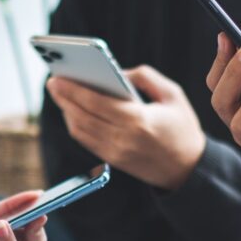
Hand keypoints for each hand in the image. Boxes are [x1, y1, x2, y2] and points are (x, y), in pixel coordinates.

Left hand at [46, 66, 205, 190]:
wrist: (188, 169)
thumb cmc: (182, 127)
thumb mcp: (172, 94)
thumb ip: (144, 76)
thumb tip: (116, 72)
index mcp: (138, 120)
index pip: (96, 102)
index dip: (74, 89)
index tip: (59, 76)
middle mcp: (123, 138)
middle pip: (83, 115)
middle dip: (64, 97)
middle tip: (52, 81)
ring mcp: (115, 152)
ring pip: (80, 130)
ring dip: (66, 111)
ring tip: (59, 94)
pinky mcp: (112, 160)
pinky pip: (86, 140)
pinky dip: (75, 124)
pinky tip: (72, 111)